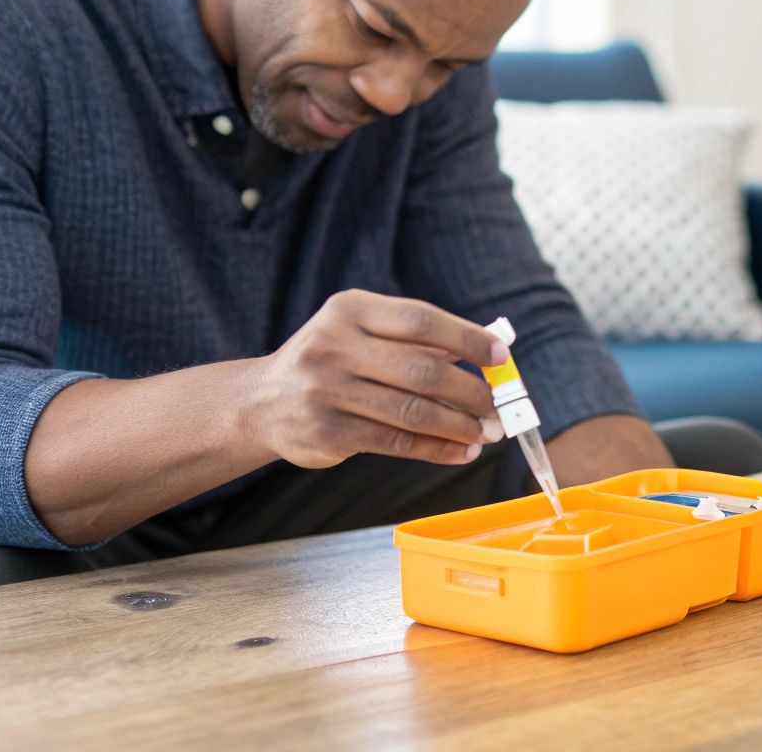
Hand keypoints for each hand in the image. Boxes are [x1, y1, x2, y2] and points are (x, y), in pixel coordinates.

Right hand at [240, 289, 510, 468]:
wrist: (260, 402)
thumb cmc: (330, 360)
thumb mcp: (361, 332)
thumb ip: (417, 339)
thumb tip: (488, 349)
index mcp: (349, 310)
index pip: (421, 320)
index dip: (467, 338)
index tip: (500, 356)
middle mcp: (334, 345)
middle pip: (422, 369)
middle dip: (471, 391)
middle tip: (499, 406)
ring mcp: (327, 390)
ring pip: (412, 411)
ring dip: (459, 425)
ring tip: (487, 433)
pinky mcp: (328, 431)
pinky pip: (396, 441)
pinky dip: (435, 448)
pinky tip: (459, 451)